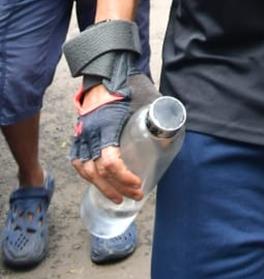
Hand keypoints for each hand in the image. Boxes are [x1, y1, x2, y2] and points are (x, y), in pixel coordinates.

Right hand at [71, 74, 157, 202]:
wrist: (103, 79)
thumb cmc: (122, 92)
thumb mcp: (140, 103)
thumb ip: (154, 117)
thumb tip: (171, 133)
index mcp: (106, 127)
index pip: (110, 161)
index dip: (123, 177)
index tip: (138, 182)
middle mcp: (90, 135)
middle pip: (99, 171)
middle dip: (118, 187)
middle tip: (136, 195)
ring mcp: (81, 137)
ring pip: (86, 171)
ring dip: (103, 188)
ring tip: (118, 198)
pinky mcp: (78, 137)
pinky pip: (78, 163)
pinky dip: (89, 177)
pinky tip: (100, 184)